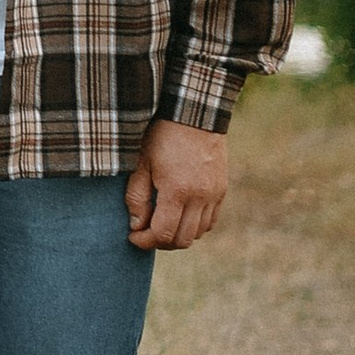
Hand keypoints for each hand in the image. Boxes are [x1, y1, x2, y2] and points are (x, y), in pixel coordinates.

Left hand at [126, 117, 226, 249]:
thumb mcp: (141, 162)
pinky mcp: (221, 190)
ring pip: (198, 233)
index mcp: (177, 191)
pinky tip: (180, 215)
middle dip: (160, 242)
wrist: (194, 113)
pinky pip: (210, 221)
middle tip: (145, 233)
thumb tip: (137, 225)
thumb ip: (137, 196)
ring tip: (162, 223)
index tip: (132, 236)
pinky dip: (195, 226)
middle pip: (182, 240)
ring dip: (178, 235)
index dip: (145, 241)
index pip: (163, 234)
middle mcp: (200, 197)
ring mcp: (214, 194)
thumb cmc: (162, 134)